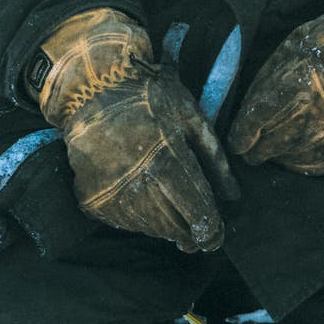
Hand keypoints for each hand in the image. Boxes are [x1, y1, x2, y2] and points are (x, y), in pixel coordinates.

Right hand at [30, 7, 233, 251]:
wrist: (93, 88)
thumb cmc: (150, 98)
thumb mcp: (191, 117)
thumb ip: (214, 159)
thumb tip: (232, 197)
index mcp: (166, 162)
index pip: (196, 213)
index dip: (211, 230)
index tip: (216, 235)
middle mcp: (137, 183)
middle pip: (174, 227)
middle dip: (190, 233)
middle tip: (198, 231)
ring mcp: (110, 193)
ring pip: (148, 228)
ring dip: (166, 228)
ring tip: (173, 216)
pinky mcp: (91, 198)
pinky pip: (122, 222)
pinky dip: (139, 221)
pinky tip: (147, 207)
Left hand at [227, 0, 323, 173]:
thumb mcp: (293, 46)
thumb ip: (269, 81)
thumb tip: (247, 115)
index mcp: (299, 85)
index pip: (257, 121)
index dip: (242, 135)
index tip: (237, 143)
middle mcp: (320, 114)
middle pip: (274, 145)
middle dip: (259, 150)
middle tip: (252, 152)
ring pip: (297, 159)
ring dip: (282, 157)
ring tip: (277, 152)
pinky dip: (308, 163)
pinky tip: (302, 155)